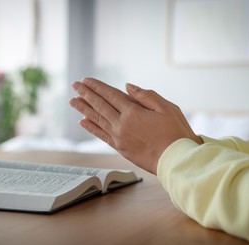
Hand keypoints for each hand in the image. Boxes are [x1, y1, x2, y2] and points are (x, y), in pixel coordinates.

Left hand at [69, 78, 202, 173]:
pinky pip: (101, 135)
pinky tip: (82, 121)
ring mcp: (119, 137)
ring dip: (83, 109)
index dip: (96, 86)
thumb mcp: (166, 108)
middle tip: (74, 85)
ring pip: (97, 119)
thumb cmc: (175, 133)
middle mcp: (122, 124)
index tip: (86, 80)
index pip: (110, 95)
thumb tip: (127, 87)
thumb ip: (145, 96)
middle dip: (86, 94)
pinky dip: (91, 127)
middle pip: (100, 105)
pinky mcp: (120, 148)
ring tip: (72, 100)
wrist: (176, 160)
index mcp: (133, 112)